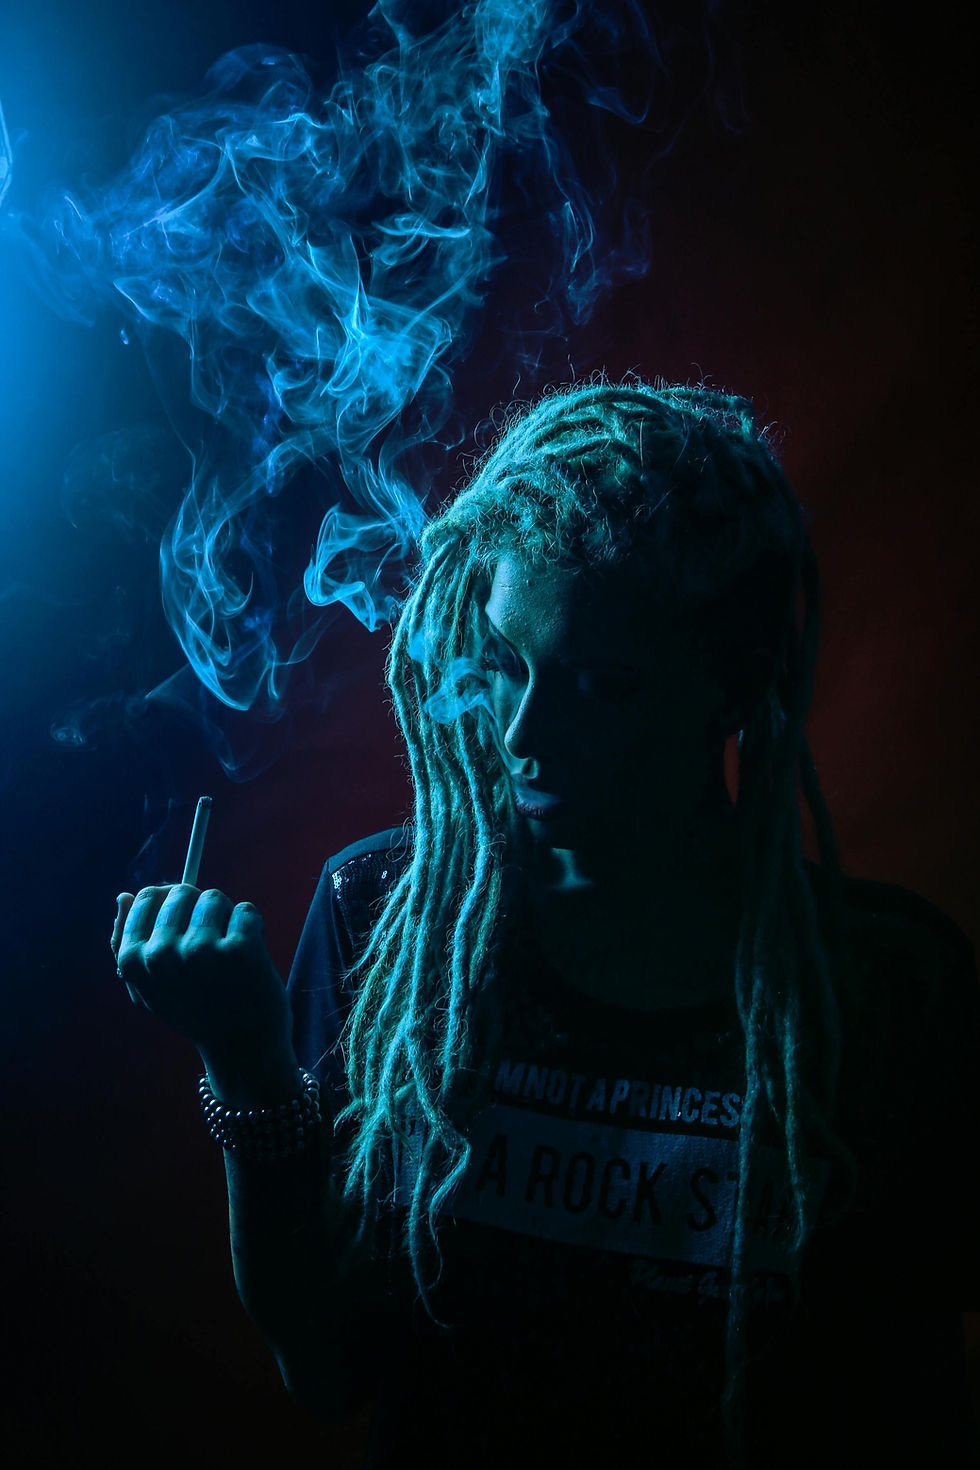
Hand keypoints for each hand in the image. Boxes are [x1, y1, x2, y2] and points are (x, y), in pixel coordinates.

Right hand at [110, 885, 293, 1063]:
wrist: (241, 1047)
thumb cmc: (194, 1010)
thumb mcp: (148, 986)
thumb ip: (127, 942)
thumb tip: (123, 896)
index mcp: (133, 960)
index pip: (146, 897)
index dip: (169, 903)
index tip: (184, 923)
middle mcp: (162, 953)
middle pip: (182, 891)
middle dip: (199, 909)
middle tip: (208, 944)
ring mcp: (201, 950)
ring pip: (215, 898)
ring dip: (226, 919)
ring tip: (227, 953)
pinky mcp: (240, 949)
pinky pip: (246, 911)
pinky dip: (253, 928)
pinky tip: (249, 958)